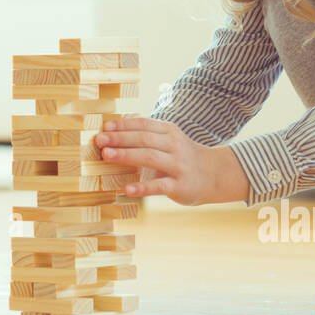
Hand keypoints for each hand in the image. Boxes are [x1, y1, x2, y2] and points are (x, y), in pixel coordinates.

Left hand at [96, 117, 245, 205]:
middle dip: (120, 138)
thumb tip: (114, 130)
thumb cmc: (183, 157)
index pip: (143, 124)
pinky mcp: (180, 186)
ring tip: (107, 155)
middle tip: (99, 140)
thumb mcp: (170, 140)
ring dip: (126, 155)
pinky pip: (158, 186)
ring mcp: (178, 165)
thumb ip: (148, 135)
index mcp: (169, 132)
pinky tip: (126, 189)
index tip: (105, 127)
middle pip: (144, 139)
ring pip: (150, 157)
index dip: (123, 125)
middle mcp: (174, 146)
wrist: (215, 175)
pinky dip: (142, 187)